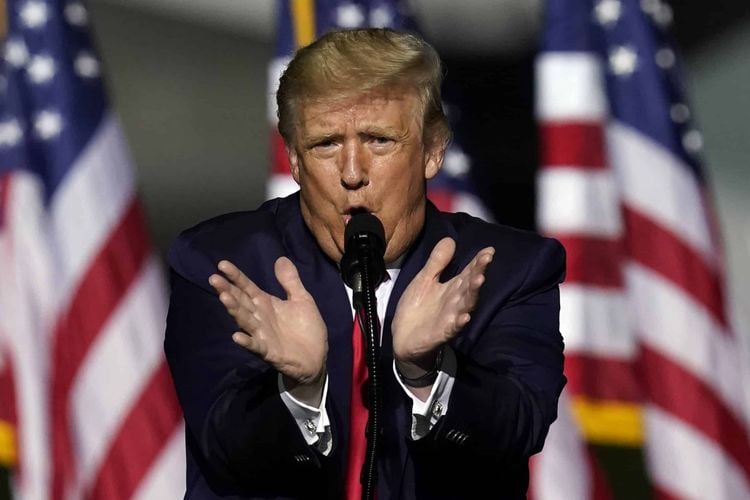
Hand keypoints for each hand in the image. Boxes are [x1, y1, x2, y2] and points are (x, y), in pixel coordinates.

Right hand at [209, 257, 327, 403]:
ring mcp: (262, 334)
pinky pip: (255, 346)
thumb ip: (290, 281)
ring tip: (223, 297)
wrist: (316, 357)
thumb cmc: (306, 328)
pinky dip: (246, 342)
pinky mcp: (269, 351)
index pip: (247, 287)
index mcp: (266, 303)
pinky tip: (237, 336)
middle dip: (227, 290)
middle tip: (214, 278)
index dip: (236, 276)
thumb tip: (280, 258)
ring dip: (234, 310)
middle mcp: (259, 317)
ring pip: (244, 320)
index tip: (222, 264)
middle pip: (240, 301)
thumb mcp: (302, 299)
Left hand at [392, 238, 493, 376]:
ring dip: (473, 293)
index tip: (489, 250)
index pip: (468, 271)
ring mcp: (451, 317)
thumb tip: (450, 239)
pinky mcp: (443, 332)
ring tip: (479, 279)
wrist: (403, 338)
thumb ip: (437, 262)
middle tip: (486, 259)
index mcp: (452, 287)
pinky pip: (454, 327)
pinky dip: (460, 321)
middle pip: (470, 285)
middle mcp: (456, 301)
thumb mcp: (424, 280)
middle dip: (478, 272)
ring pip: (466, 304)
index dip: (478, 261)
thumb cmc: (417, 308)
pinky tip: (465, 315)